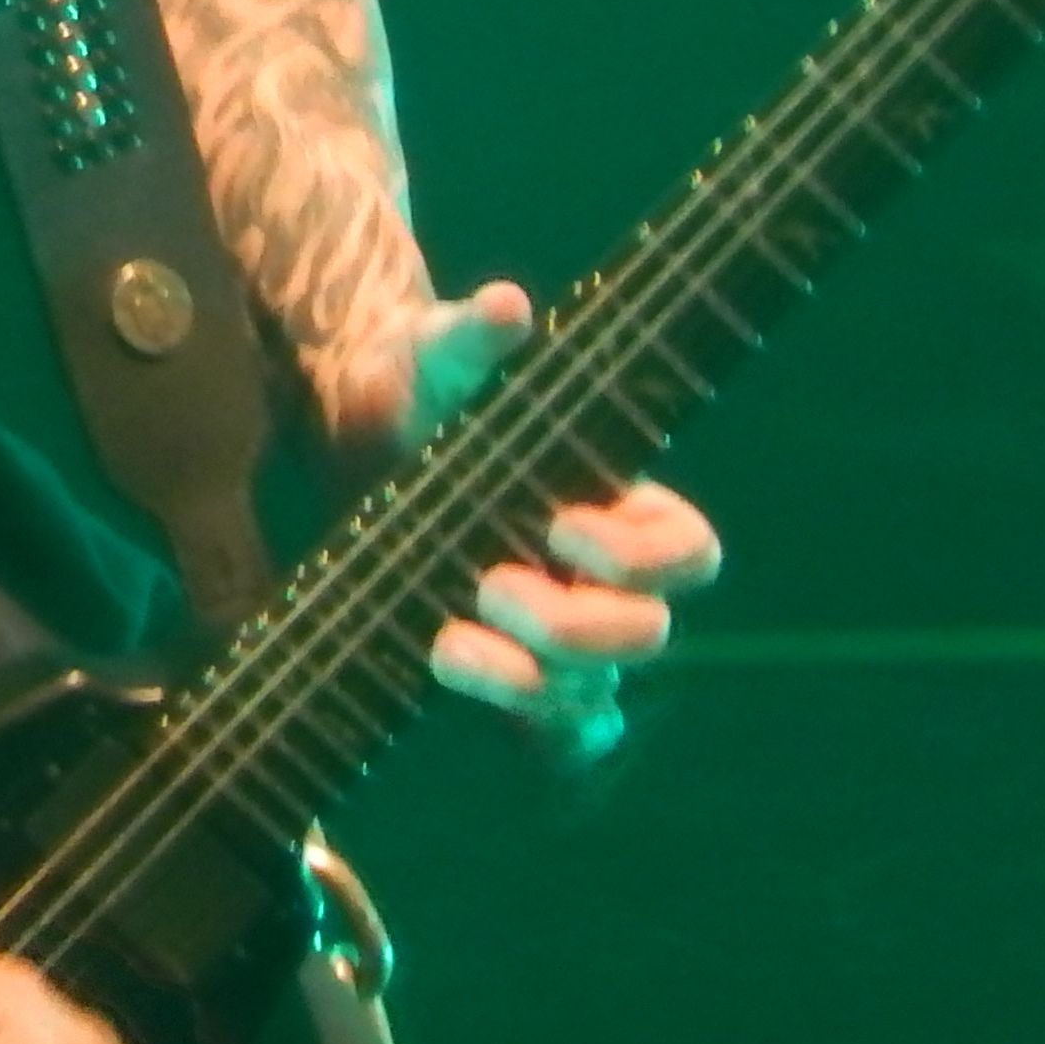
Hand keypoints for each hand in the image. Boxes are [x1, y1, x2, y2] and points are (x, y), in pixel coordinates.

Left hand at [329, 281, 725, 770]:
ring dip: (527, 680)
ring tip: (446, 640)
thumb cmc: (418, 386)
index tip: (561, 524)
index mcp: (613, 501)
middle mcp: (599, 577)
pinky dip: (539, 732)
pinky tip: (471, 698)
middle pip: (647, 635)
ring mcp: (557, 633)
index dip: (643, 556)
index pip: (687, 552)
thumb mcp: (433, 355)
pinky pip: (562, 734)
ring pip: (593, 694)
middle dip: (573, 622)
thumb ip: (472, 337)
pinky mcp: (508, 671)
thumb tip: (507, 310)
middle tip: (490, 583)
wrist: (357, 434)